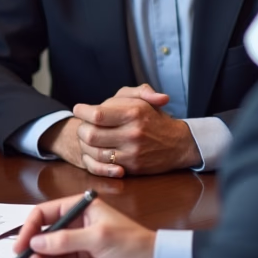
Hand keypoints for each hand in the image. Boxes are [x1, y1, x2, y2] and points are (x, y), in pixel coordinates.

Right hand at [12, 193, 155, 257]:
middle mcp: (75, 223)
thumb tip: (36, 242)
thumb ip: (65, 240)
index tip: (21, 244)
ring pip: (49, 251)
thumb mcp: (97, 237)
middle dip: (33, 248)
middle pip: (43, 234)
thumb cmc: (131, 243)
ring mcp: (77, 243)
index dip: (29, 228)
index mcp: (79, 208)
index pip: (44, 213)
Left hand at [68, 85, 200, 176]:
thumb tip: (153, 94)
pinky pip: (103, 167)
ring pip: (94, 153)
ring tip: (88, 138)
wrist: (178, 145)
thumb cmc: (154, 118)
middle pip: (91, 135)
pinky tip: (93, 153)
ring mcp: (132, 153)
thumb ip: (141, 90)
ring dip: (85, 145)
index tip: (79, 109)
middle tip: (84, 125)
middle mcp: (132, 134)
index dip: (82, 112)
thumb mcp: (145, 99)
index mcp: (134, 113)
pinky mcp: (132, 168)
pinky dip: (93, 161)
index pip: (97, 115)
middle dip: (81, 129)